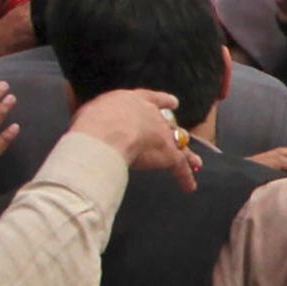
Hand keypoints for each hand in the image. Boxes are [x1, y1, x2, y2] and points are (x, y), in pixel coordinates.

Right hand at [72, 84, 189, 181]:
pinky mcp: (168, 155)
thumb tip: (89, 120)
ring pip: (179, 145)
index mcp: (134, 101)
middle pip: (168, 124)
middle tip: (183, 136)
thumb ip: (96, 116)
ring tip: (197, 162)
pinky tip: (189, 187)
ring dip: (188, 154)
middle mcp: (153, 116)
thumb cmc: (93, 121)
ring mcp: (163, 135)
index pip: (152, 99)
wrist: (107, 132)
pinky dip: (185, 177)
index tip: (174, 103)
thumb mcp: (92, 111)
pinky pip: (180, 167)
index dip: (163, 101)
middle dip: (175, 132)